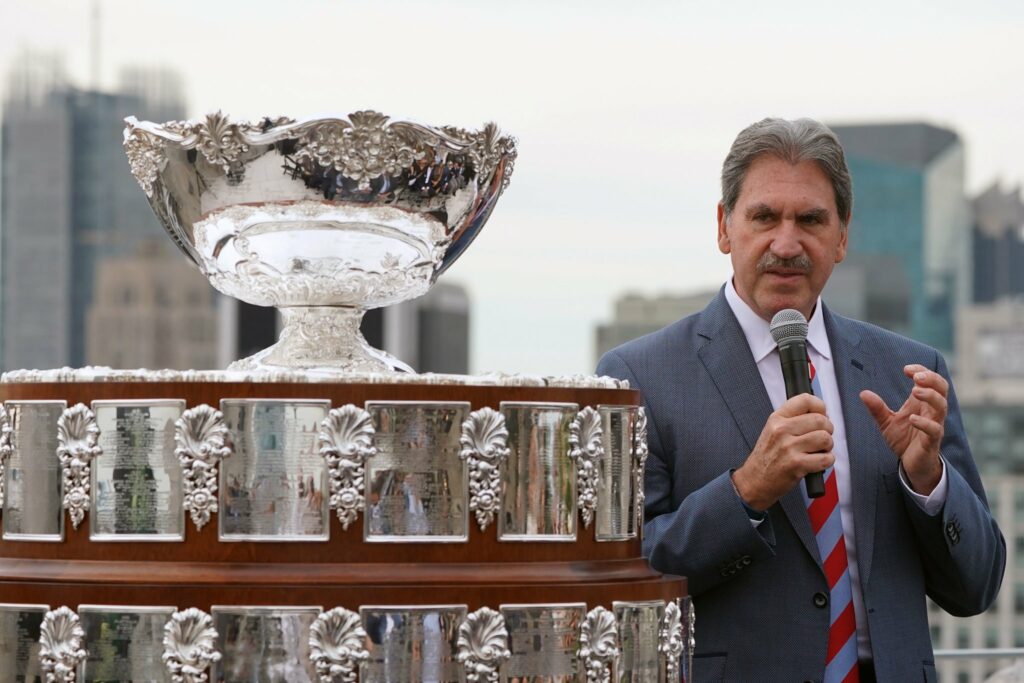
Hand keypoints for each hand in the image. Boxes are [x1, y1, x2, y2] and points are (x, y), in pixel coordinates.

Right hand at [732, 394, 835, 510]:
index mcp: (777, 418)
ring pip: (825, 438)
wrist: (755, 480)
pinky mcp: (796, 464)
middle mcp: (782, 430)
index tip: (822, 414)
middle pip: (820, 420)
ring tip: (818, 451)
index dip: (820, 406)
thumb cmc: (768, 456)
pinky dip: (827, 461)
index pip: (805, 400)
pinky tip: (817, 462)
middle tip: (821, 438)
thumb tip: (822, 414)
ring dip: (827, 446)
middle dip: (827, 430)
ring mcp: (789, 447)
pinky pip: (826, 458)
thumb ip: (793, 419)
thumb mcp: (773, 430)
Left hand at [859, 364, 945, 494]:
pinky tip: (912, 418)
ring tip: (915, 391)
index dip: (921, 371)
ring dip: (930, 396)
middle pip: (942, 388)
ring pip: (941, 406)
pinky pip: (935, 429)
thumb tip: (863, 393)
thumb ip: (877, 408)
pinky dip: (925, 423)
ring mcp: (934, 425)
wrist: (912, 464)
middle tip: (917, 376)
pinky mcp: (932, 440)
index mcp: (921, 403)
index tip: (906, 369)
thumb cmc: (904, 440)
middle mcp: (931, 411)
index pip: (930, 381)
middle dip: (931, 379)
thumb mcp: (887, 422)